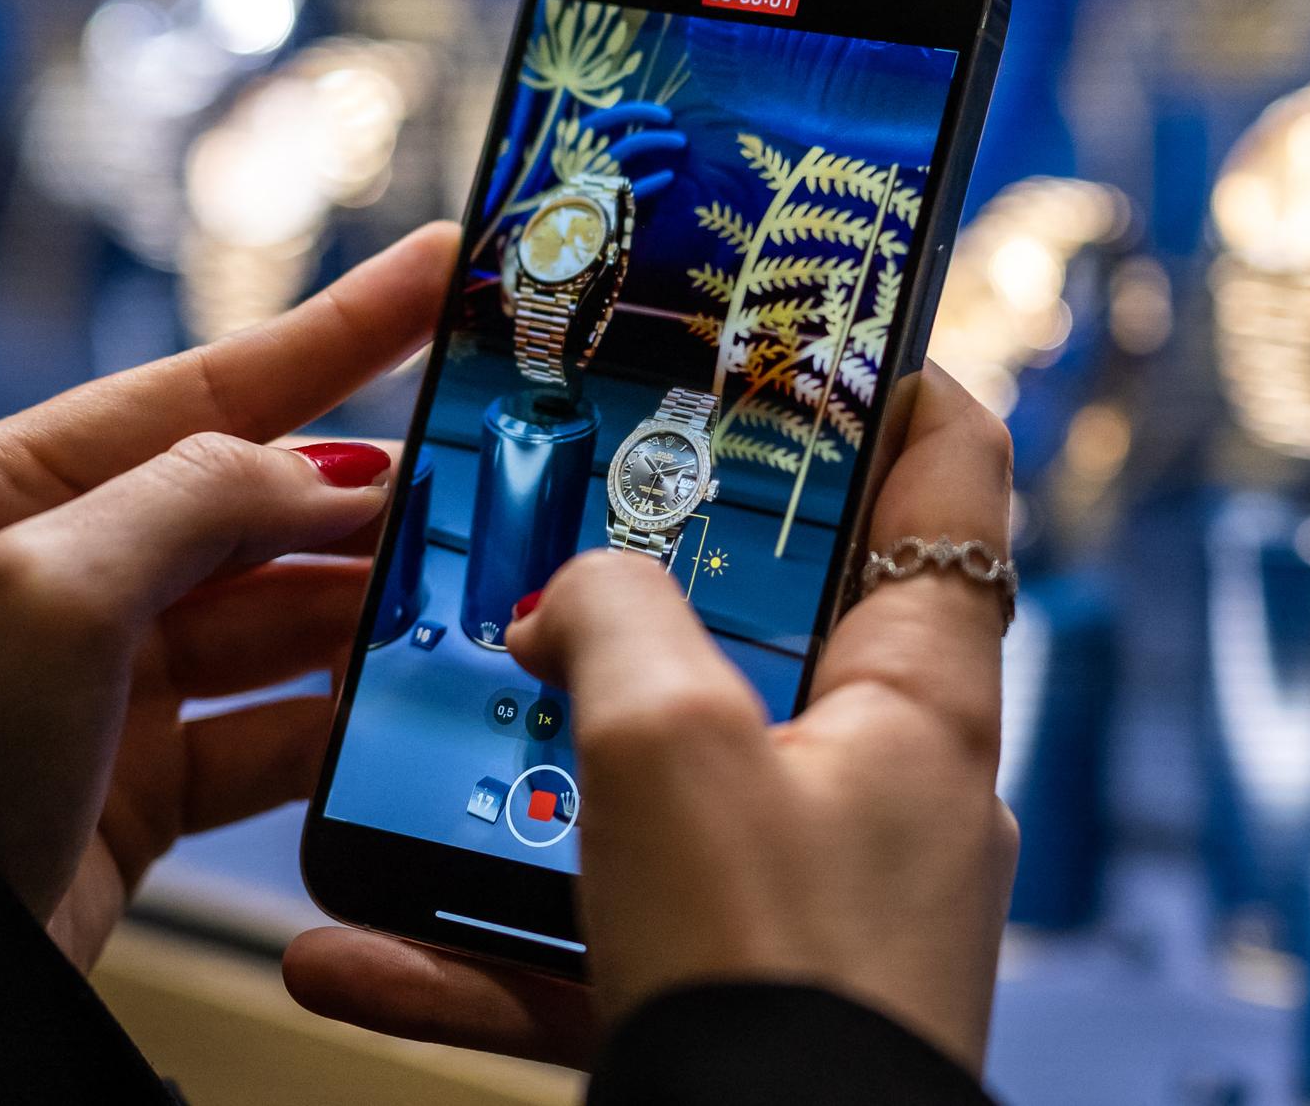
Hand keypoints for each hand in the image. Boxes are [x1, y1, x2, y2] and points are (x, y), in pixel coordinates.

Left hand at [0, 222, 456, 968]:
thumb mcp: (50, 599)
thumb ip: (199, 499)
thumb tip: (332, 474)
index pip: (205, 388)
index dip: (339, 330)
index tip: (438, 273)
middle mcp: (54, 570)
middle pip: (258, 504)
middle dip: (373, 498)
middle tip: (488, 473)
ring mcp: (106, 676)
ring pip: (280, 617)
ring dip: (369, 613)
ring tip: (463, 597)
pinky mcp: (143, 774)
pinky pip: (274, 725)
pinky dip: (341, 719)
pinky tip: (396, 709)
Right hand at [285, 367, 1016, 1071]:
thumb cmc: (776, 975)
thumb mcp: (670, 745)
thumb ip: (612, 620)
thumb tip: (572, 596)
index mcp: (919, 692)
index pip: (953, 477)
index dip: (896, 381)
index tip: (822, 326)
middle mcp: (879, 782)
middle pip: (779, 622)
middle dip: (662, 571)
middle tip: (568, 514)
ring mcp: (806, 890)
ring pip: (655, 785)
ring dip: (536, 765)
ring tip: (432, 731)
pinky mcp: (731, 982)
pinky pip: (596, 933)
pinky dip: (486, 933)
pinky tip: (356, 939)